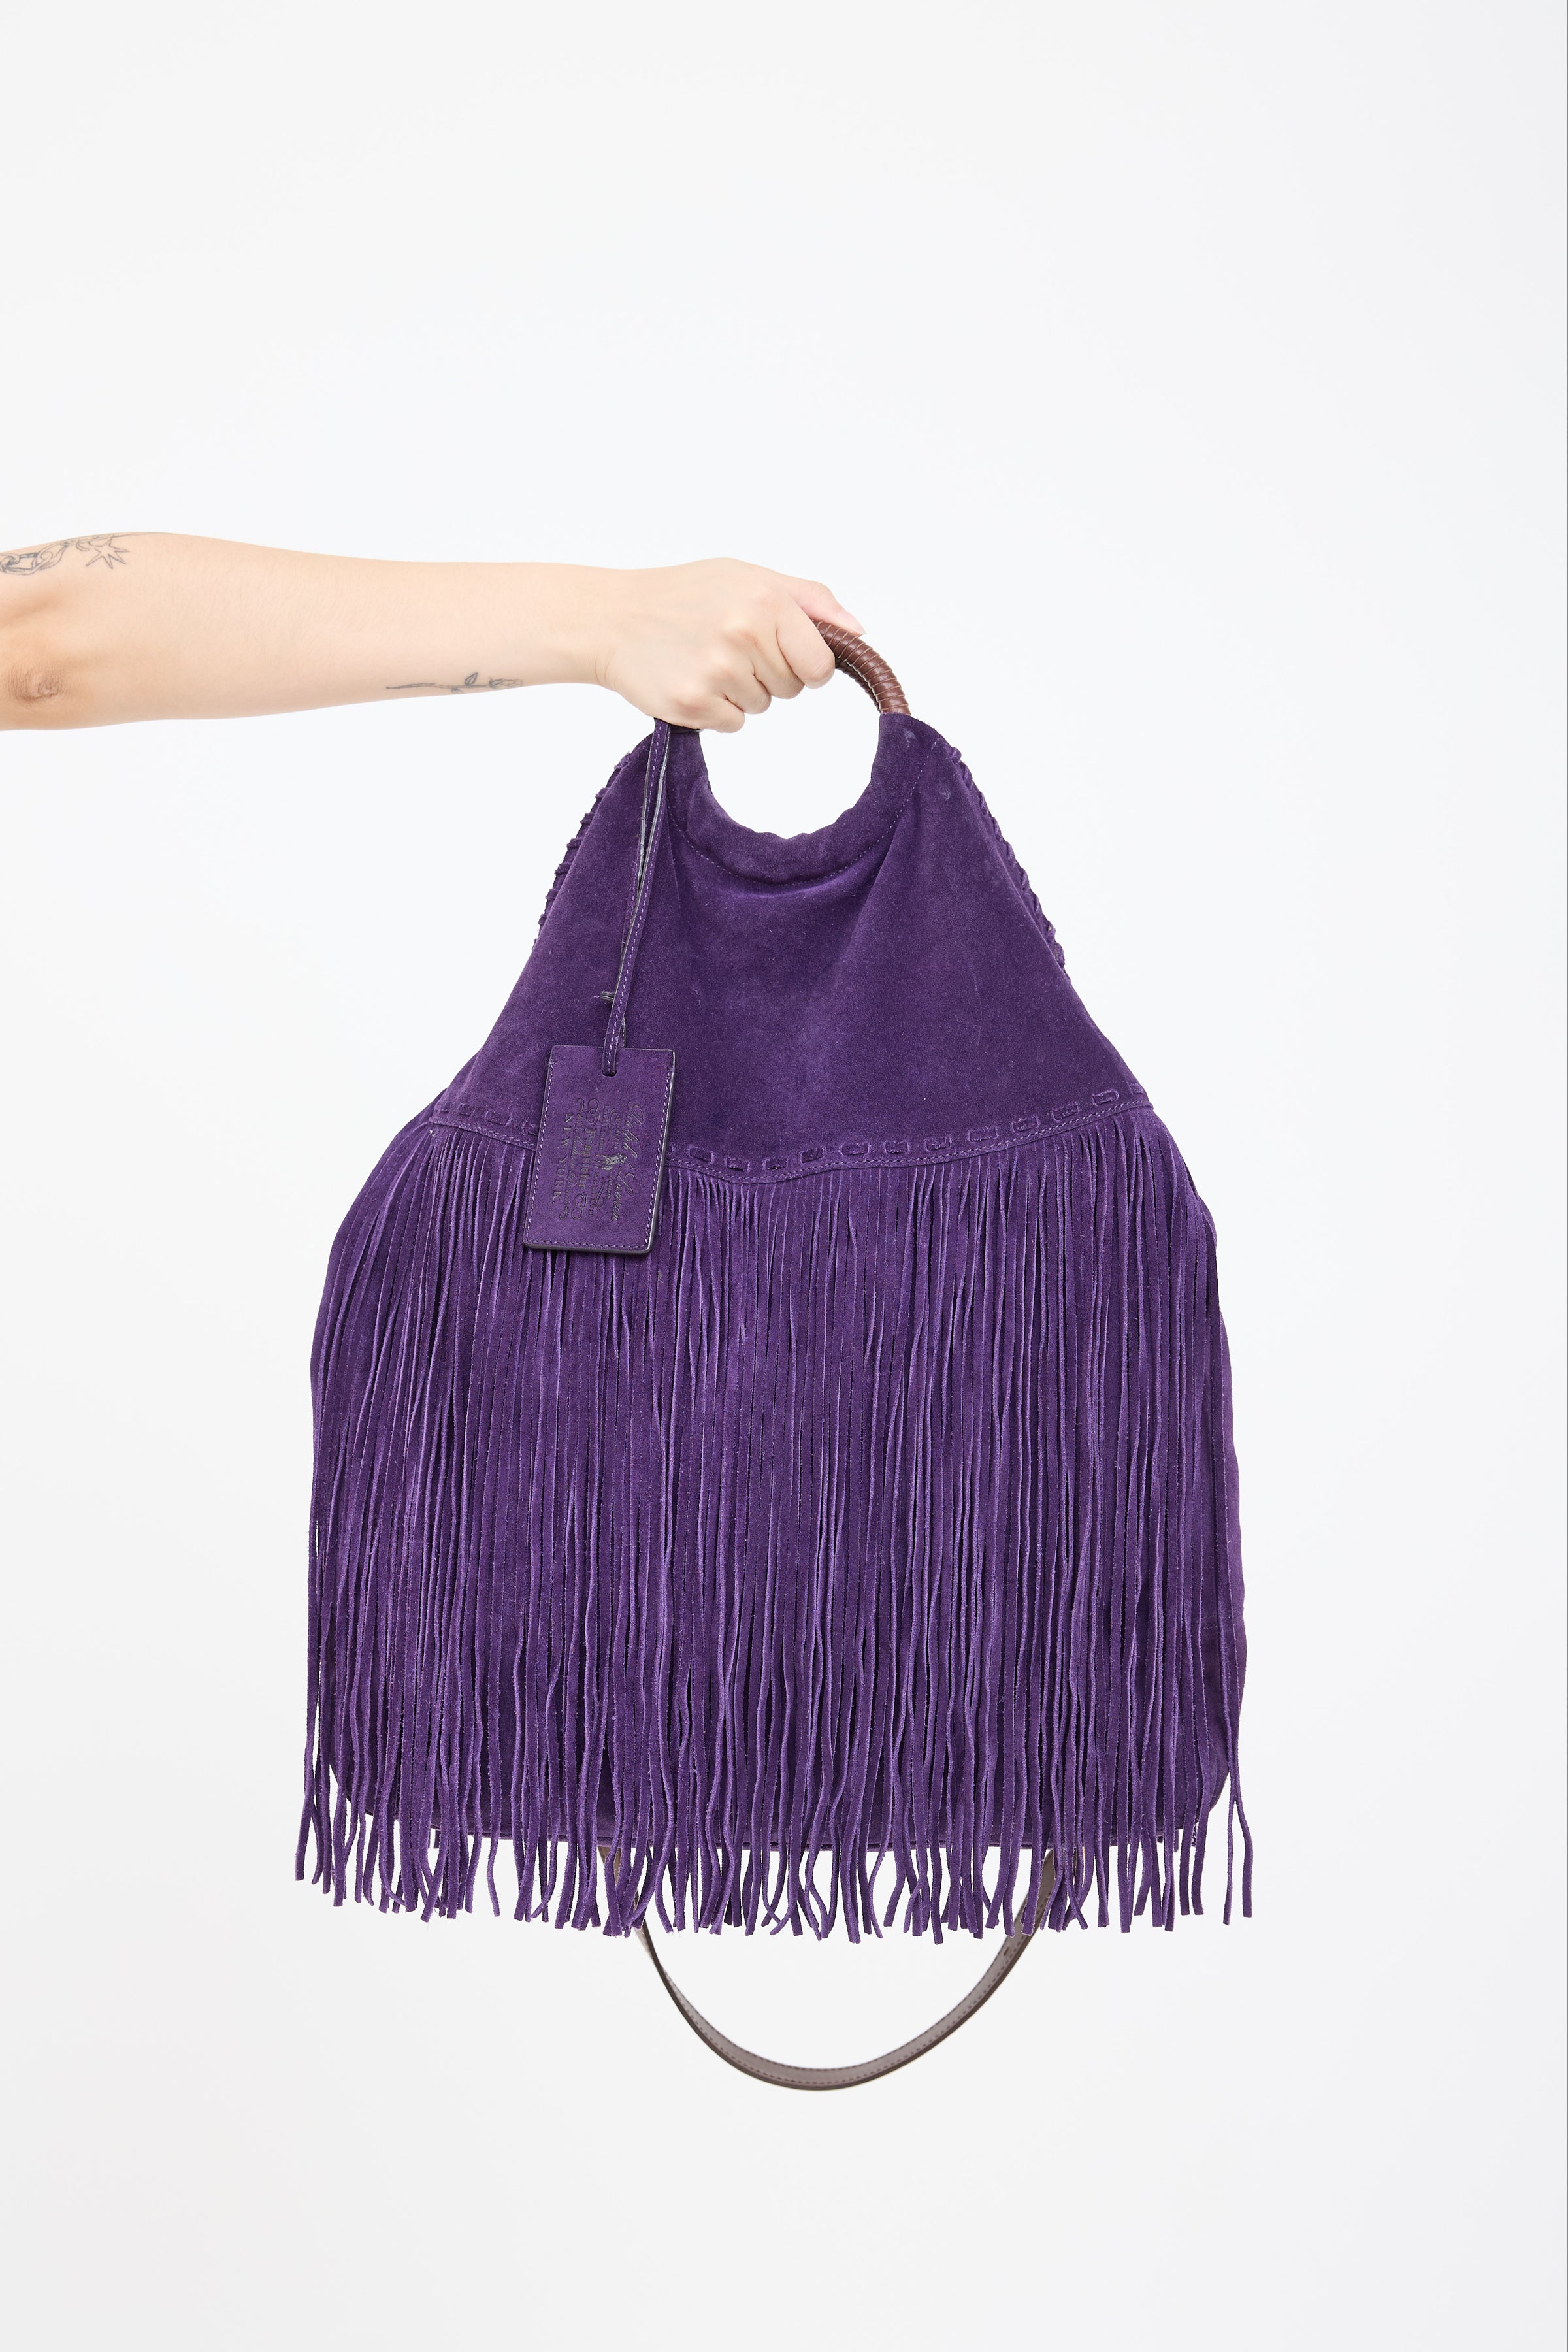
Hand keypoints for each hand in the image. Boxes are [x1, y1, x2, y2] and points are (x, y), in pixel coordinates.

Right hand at [587, 559, 863, 732]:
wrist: (612, 618)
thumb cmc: (684, 595)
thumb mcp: (747, 576)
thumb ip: (809, 599)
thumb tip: (858, 631)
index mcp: (765, 600)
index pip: (821, 665)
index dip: (805, 665)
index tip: (782, 654)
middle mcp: (744, 634)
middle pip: (792, 689)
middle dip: (768, 674)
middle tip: (726, 647)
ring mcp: (717, 672)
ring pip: (762, 707)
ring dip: (740, 691)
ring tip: (703, 659)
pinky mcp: (694, 704)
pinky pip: (733, 724)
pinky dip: (716, 710)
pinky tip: (690, 679)